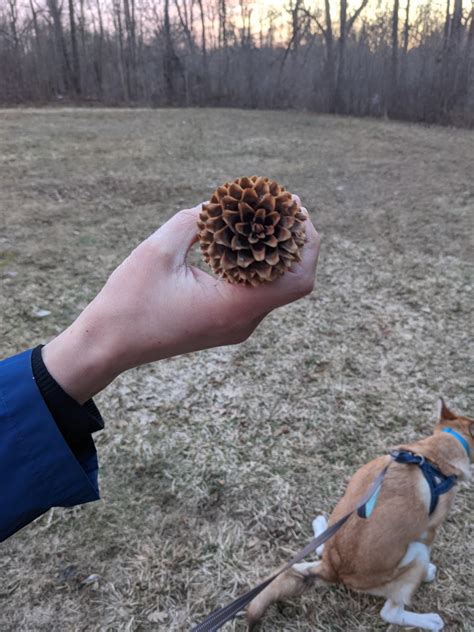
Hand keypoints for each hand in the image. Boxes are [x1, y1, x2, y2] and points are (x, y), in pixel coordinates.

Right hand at [42, 198, 319, 402]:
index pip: (297, 276)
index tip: (294, 205)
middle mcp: (243, 321)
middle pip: (294, 280)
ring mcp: (237, 326)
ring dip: (278, 250)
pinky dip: (260, 263)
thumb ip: (196, 220)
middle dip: (297, 240)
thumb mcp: (158, 250)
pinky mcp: (226, 323)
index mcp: (233, 307)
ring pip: (277, 286)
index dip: (305, 239)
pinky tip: (244, 238)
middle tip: (285, 204)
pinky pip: (257, 292)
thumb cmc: (129, 300)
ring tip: (266, 215)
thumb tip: (224, 202)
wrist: (110, 344)